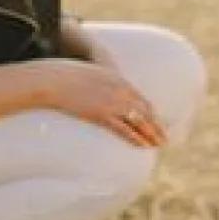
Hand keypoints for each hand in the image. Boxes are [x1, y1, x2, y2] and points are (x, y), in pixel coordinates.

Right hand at [38, 59, 165, 147]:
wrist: (54, 79)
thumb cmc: (67, 75)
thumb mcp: (92, 73)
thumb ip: (103, 80)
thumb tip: (103, 89)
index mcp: (119, 79)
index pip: (142, 99)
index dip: (151, 113)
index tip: (157, 122)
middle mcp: (120, 91)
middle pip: (145, 110)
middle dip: (156, 125)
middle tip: (164, 136)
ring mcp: (112, 103)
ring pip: (139, 121)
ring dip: (152, 134)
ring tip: (159, 144)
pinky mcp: (101, 114)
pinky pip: (124, 129)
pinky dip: (136, 138)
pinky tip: (144, 146)